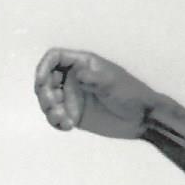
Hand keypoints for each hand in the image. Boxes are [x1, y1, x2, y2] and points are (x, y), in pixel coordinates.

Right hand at [34, 46, 159, 138]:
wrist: (142, 118)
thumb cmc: (131, 94)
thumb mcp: (113, 84)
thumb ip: (95, 78)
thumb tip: (78, 73)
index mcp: (82, 64)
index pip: (54, 58)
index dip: (43, 66)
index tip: (42, 81)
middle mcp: (73, 78)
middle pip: (45, 80)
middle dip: (44, 93)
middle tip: (54, 105)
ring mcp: (72, 97)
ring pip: (47, 100)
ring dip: (49, 110)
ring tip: (63, 119)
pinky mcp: (73, 114)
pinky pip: (56, 117)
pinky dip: (56, 121)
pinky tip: (68, 126)